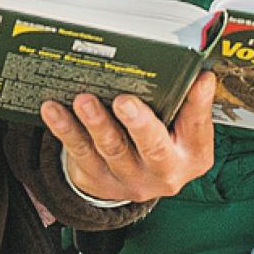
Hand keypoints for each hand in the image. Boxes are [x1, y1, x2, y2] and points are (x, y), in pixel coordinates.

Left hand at [41, 75, 216, 203]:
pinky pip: (81, 151)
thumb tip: (198, 73)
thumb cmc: (160, 142)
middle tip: (125, 101)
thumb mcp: (182, 129)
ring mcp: (129, 179)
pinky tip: (54, 110)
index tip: (199, 79)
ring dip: (97, 123)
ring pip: (112, 149)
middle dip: (139, 124)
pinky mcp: (98, 179)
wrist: (132, 180)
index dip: (198, 104)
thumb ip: (187, 105)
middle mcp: (164, 171)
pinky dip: (66, 129)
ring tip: (85, 101)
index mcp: (192, 155)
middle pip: (154, 149)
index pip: (198, 127)